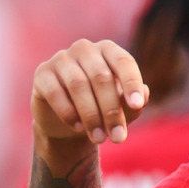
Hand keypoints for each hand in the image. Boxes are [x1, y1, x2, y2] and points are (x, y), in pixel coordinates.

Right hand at [31, 39, 149, 144]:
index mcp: (108, 50)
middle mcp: (85, 49)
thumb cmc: (101, 108)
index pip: (123, 61)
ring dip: (91, 115)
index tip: (138, 105)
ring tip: (99, 138)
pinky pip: (55, 92)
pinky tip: (78, 127)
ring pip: (78, 85)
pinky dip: (68, 112)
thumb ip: (133, 103)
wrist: (66, 121)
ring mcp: (61, 58)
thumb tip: (146, 93)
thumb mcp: (121, 108)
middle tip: (118, 138)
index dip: (131, 83)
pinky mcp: (42, 73)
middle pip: (101, 77)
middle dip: (111, 110)